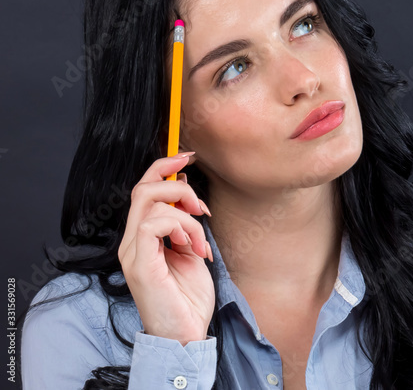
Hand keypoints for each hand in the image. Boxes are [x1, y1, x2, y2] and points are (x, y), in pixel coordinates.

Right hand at [117, 152, 214, 345]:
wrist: (186, 334)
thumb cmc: (190, 298)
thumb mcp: (192, 251)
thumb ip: (186, 225)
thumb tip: (188, 194)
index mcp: (143, 237)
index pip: (144, 189)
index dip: (163, 167)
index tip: (187, 156)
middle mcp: (133, 241)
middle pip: (144, 188)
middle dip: (178, 185)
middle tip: (203, 208)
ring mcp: (133, 252)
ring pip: (150, 202)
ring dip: (187, 216)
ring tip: (201, 241)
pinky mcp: (140, 264)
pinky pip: (153, 223)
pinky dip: (179, 227)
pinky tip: (191, 247)